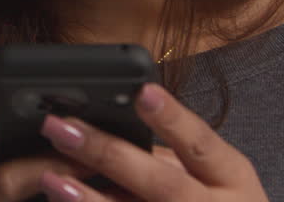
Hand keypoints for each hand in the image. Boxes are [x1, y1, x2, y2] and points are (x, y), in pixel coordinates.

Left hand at [36, 83, 267, 200]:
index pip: (200, 142)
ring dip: (91, 199)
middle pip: (162, 184)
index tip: (142, 92)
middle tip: (64, 129)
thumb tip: (110, 123)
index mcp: (231, 177)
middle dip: (111, 155)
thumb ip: (170, 153)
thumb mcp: (212, 177)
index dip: (172, 118)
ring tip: (52, 178)